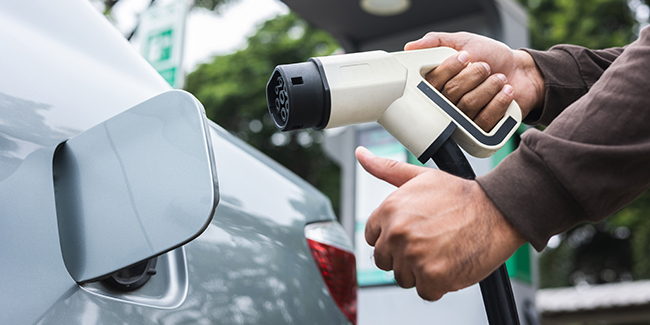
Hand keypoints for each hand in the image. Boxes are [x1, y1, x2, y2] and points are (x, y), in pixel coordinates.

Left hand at [356, 146, 525, 300]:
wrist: (497, 211)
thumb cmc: (461, 196)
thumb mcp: (419, 176)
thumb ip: (386, 169)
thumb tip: (362, 155)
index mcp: (389, 210)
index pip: (372, 238)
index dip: (391, 238)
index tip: (410, 235)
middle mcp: (397, 233)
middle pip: (385, 260)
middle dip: (404, 256)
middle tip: (429, 244)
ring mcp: (414, 256)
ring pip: (403, 278)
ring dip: (420, 271)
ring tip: (441, 251)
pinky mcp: (432, 277)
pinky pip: (425, 291)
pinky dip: (438, 284)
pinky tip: (449, 264)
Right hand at [424, 50, 513, 131]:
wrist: (522, 72)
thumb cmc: (492, 57)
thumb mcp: (463, 41)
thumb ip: (437, 42)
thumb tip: (411, 47)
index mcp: (437, 85)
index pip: (431, 83)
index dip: (448, 69)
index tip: (465, 56)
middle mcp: (446, 105)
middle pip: (450, 94)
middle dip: (473, 75)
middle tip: (485, 67)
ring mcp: (463, 121)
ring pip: (468, 106)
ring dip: (488, 86)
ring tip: (499, 78)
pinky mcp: (482, 132)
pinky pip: (485, 120)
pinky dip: (499, 101)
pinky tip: (506, 91)